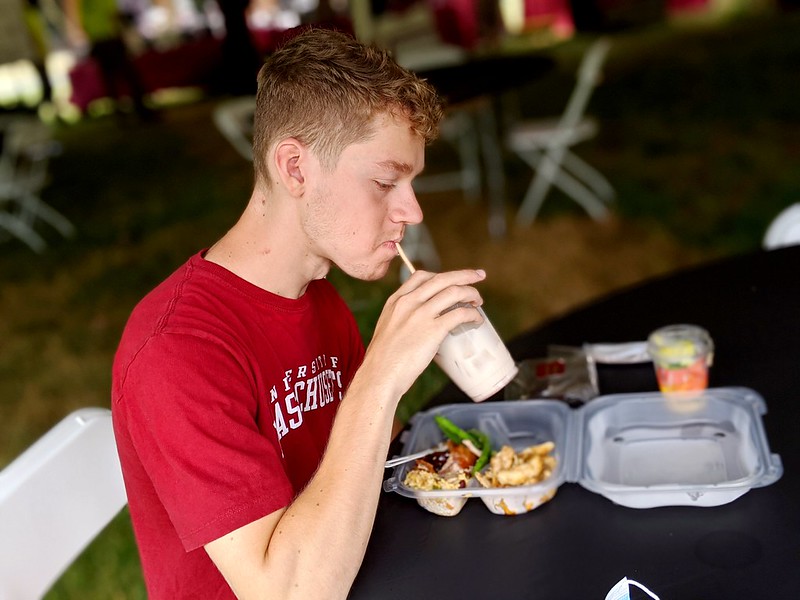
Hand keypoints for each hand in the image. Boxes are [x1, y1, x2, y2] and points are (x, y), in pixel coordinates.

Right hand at [361, 268, 486, 398]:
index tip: (453, 279)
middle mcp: (409, 302)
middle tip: (479, 276)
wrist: (379, 375)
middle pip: (442, 278)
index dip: (442, 275)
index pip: (421, 276)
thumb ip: (402, 319)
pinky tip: (476, 320)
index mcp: (396, 301)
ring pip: (454, 292)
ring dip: (471, 293)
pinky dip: (473, 314)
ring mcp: (421, 315)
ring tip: (478, 301)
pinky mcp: (433, 330)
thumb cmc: (383, 360)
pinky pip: (460, 314)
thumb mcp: (387, 328)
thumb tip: (419, 324)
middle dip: (464, 275)